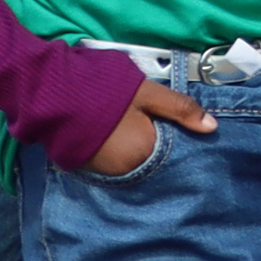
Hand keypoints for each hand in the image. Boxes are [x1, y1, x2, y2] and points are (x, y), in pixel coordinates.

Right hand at [86, 79, 218, 178]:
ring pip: (126, 159)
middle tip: (144, 120)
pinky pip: (106, 159)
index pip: (169, 151)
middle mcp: (122, 170)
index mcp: (142, 154)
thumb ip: (179, 109)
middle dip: (151, 141)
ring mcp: (99, 170)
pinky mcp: (80, 164)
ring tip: (126, 124)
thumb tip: (212, 127)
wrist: (47, 92)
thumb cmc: (102, 90)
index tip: (170, 122)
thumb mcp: (147, 93)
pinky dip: (112, 148)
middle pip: (147, 157)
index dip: (172, 134)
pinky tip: (110, 132)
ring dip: (130, 145)